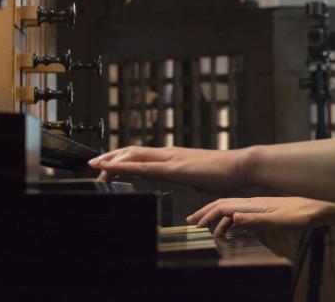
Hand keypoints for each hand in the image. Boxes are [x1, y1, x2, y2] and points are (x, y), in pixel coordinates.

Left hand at [88, 145, 249, 193]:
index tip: (107, 164)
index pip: (143, 155)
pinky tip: (114, 168)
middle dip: (112, 158)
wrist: (241, 167)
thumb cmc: (225, 175)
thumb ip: (190, 179)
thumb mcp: (201, 179)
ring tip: (96, 166)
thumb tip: (190, 182)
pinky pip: (145, 166)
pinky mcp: (175, 168)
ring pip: (135, 156)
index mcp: (175, 157)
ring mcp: (171, 158)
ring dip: (114, 160)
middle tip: (94, 165)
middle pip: (134, 152)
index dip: (124, 158)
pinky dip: (126, 166)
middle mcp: (170, 154)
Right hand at [186, 197, 324, 236]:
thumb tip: (233, 217)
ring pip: (229, 211)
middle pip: (222, 206)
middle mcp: (251, 203)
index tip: (195, 224)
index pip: (222, 207)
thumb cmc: (299, 215)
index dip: (207, 215)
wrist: (316, 208)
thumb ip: (255, 219)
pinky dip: (228, 222)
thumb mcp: (277, 220)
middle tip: (190, 222)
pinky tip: (228, 229)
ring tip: (205, 229)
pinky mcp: (263, 211)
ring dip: (215, 219)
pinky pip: (239, 216)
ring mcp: (256, 207)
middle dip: (205, 213)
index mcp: (251, 204)